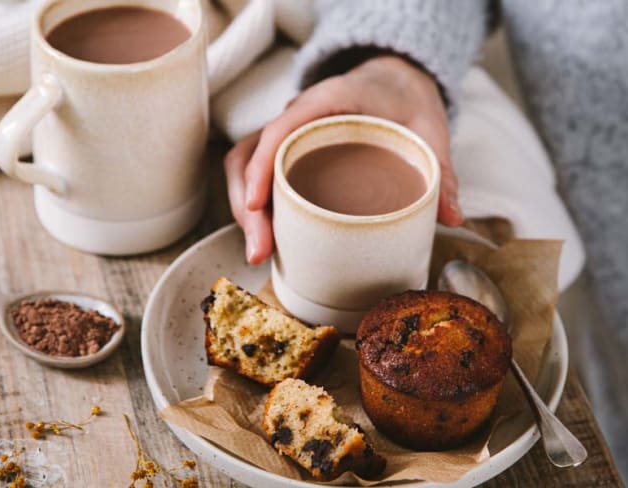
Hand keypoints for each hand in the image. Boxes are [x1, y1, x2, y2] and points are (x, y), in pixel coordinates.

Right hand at [224, 55, 462, 263]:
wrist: (395, 82)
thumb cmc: (406, 102)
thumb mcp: (428, 131)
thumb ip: (441, 171)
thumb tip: (452, 219)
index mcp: (328, 100)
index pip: (281, 128)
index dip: (263, 166)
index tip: (257, 205)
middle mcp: (299, 116)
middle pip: (250, 154)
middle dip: (248, 205)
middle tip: (260, 251)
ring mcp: (289, 135)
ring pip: (245, 166)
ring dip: (245, 210)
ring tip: (259, 252)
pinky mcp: (289, 152)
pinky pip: (257, 173)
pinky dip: (255, 206)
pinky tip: (268, 237)